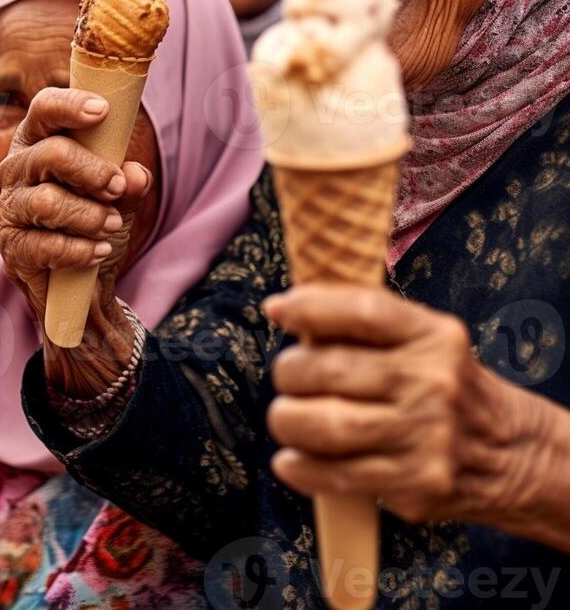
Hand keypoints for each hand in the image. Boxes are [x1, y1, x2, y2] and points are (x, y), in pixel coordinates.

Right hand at [0, 88, 150, 396]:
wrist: (82, 278)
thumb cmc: (94, 219)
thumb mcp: (119, 197)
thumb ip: (128, 183)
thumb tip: (134, 174)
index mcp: (40, 141)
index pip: (44, 109)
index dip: (70, 105)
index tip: (103, 110)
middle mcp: (18, 168)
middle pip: (50, 154)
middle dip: (92, 171)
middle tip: (116, 187)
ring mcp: (11, 207)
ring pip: (47, 202)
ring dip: (89, 215)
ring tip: (111, 225)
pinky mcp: (13, 247)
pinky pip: (44, 245)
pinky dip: (79, 249)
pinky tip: (98, 251)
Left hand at [263, 284, 553, 529]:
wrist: (512, 452)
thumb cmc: (445, 385)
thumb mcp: (424, 339)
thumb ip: (363, 323)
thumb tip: (284, 309)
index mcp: (433, 335)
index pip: (363, 310)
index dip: (311, 306)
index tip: (278, 310)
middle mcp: (433, 382)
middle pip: (331, 369)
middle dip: (290, 372)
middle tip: (287, 377)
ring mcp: (427, 435)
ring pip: (328, 425)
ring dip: (288, 420)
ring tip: (285, 417)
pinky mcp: (417, 483)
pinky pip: (338, 475)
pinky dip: (301, 467)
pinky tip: (290, 460)